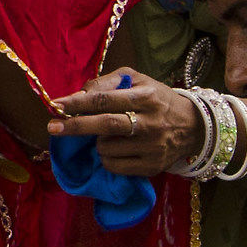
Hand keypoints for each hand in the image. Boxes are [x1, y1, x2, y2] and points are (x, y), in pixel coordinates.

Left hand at [48, 71, 198, 176]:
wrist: (193, 126)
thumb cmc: (157, 99)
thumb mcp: (138, 80)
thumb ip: (107, 82)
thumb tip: (79, 94)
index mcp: (146, 97)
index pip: (105, 99)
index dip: (78, 103)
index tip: (56, 105)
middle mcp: (150, 122)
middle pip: (105, 125)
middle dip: (75, 126)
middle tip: (52, 127)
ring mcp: (152, 147)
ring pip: (106, 148)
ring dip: (98, 142)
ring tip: (110, 135)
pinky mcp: (152, 166)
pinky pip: (114, 166)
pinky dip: (106, 158)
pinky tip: (116, 149)